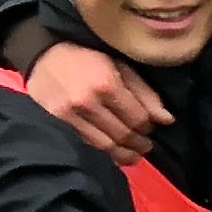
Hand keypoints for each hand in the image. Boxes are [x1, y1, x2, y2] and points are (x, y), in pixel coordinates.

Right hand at [28, 39, 166, 165]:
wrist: (44, 56)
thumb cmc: (88, 58)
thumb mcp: (120, 66)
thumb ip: (144, 94)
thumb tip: (167, 120)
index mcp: (106, 85)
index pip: (138, 119)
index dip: (149, 127)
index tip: (151, 128)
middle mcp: (87, 103)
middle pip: (123, 135)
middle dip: (139, 144)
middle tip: (146, 146)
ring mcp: (68, 117)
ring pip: (104, 146)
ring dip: (124, 155)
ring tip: (134, 155)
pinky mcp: (55, 126)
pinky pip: (85, 147)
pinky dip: (103, 155)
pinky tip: (113, 154)